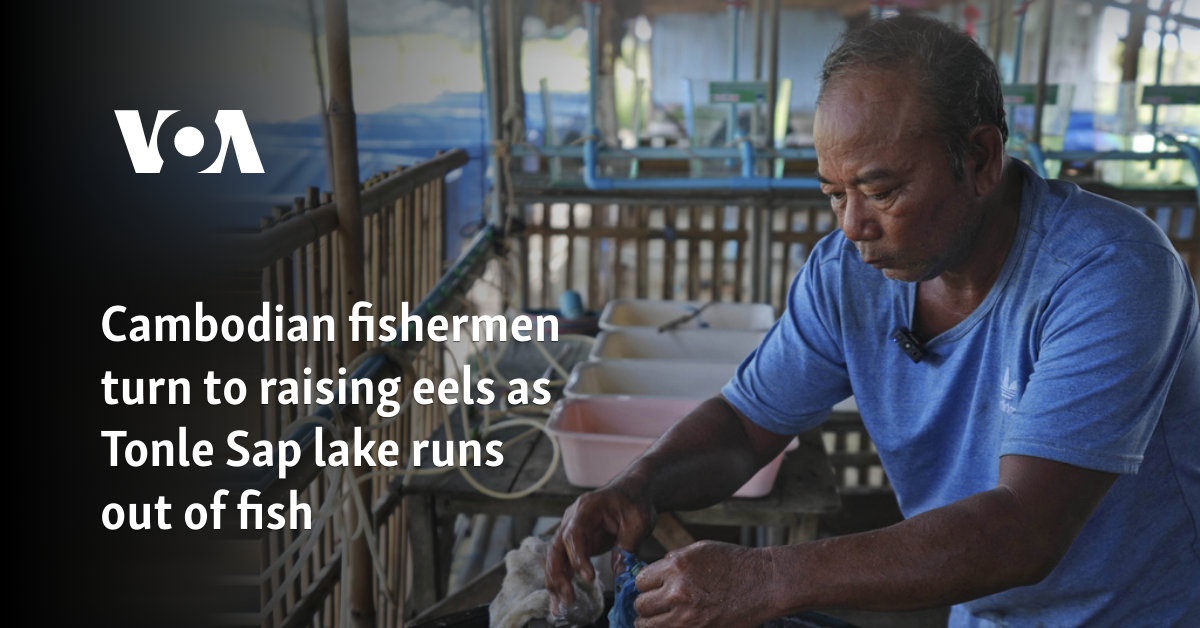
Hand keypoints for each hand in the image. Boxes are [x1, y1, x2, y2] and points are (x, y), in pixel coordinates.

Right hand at [545, 483, 654, 608]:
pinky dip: (562, 580)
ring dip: (556, 581)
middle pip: (557, 548)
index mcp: (586, 508)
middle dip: (559, 575)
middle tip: (568, 598)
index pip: (574, 534)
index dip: (578, 557)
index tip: (588, 578)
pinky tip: (561, 599)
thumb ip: (627, 546)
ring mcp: (572, 531)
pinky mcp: (577, 543)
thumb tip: (618, 574)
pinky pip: (565, 562)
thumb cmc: (635, 501)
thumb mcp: (637, 522)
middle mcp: (572, 519)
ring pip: (556, 558)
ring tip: (560, 606)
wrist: (633, 490)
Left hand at [633, 540, 777, 627]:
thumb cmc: (734, 563)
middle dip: (647, 605)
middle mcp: (677, 591)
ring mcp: (686, 615)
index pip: (640, 581)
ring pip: (647, 625)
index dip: (646, 585)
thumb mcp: (699, 550)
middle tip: (656, 605)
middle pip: (641, 605)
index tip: (652, 589)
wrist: (764, 583)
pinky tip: (673, 624)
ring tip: (660, 619)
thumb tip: (652, 573)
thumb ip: (672, 561)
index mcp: (676, 566)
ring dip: (651, 622)